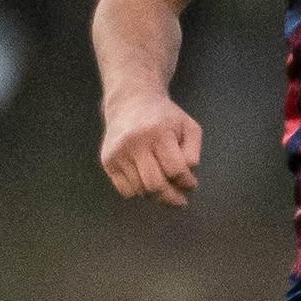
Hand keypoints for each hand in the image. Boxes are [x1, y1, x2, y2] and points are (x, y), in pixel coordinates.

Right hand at [100, 88, 204, 206]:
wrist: (130, 101)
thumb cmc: (165, 117)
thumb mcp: (188, 127)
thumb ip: (193, 153)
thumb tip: (186, 179)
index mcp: (158, 133)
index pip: (175, 170)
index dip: (187, 183)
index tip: (191, 185)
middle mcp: (135, 142)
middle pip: (156, 185)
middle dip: (171, 197)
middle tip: (179, 199)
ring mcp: (118, 152)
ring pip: (140, 191)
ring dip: (155, 195)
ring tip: (163, 185)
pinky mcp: (107, 160)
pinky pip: (125, 190)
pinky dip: (138, 191)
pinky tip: (145, 179)